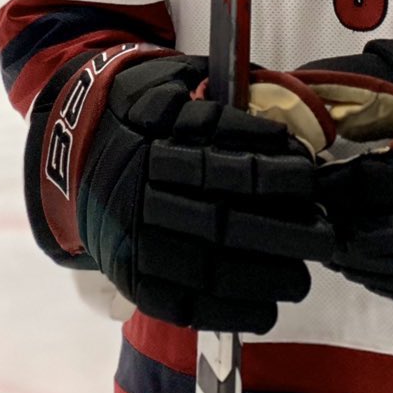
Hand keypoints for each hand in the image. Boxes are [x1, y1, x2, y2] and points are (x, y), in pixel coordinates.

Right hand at [25, 47, 334, 331]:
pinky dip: (227, 311)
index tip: (310, 178)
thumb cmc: (139, 111)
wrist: (68, 146)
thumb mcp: (168, 80)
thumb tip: (283, 112)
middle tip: (324, 236)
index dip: (274, 173)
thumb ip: (220, 96)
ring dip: (263, 276)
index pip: (225, 162)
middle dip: (283, 233)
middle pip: (223, 220)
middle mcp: (141, 188)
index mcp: (153, 139)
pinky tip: (265, 308)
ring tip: (301, 277)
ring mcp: (132, 235)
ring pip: (205, 266)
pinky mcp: (129, 272)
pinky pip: (181, 303)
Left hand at [298, 23, 392, 303]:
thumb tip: (282, 81)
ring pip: (366, 265)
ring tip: (335, 207)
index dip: (306, 176)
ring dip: (342, 238)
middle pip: (344, 235)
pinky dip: (373, 261)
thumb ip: (344, 80)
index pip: (333, 192)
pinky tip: (366, 231)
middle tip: (307, 187)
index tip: (293, 161)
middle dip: (320, 210)